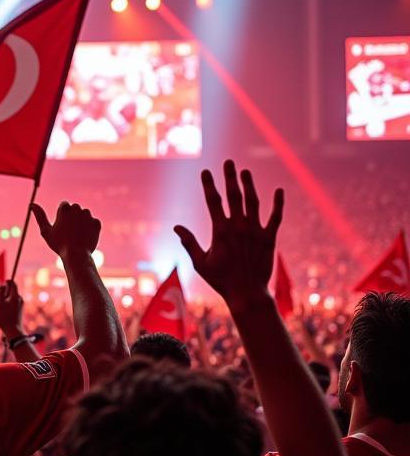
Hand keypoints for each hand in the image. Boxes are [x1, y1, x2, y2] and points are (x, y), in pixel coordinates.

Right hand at [0, 280, 24, 337]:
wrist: (13, 331)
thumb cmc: (5, 317)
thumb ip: (0, 292)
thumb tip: (2, 285)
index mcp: (15, 296)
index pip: (13, 284)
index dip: (7, 282)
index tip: (2, 284)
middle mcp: (20, 299)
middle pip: (11, 291)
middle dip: (4, 293)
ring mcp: (20, 305)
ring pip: (11, 298)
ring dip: (5, 300)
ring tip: (0, 309)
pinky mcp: (19, 311)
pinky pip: (12, 304)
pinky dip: (7, 305)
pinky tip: (4, 313)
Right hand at [30, 201, 100, 261]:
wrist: (76, 255)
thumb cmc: (59, 244)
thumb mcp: (45, 231)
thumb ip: (39, 216)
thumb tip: (32, 204)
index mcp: (65, 208)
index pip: (64, 205)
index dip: (62, 217)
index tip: (62, 227)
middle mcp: (77, 208)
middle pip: (75, 209)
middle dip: (73, 217)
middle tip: (69, 232)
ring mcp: (88, 215)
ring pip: (84, 215)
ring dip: (81, 222)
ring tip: (77, 235)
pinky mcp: (97, 223)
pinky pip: (93, 223)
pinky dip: (90, 229)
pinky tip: (85, 237)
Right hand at [174, 161, 282, 309]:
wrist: (247, 293)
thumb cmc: (221, 280)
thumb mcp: (200, 263)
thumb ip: (189, 243)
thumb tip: (176, 228)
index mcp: (221, 231)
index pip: (213, 202)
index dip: (209, 185)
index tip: (205, 171)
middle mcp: (239, 227)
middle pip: (234, 196)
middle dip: (230, 177)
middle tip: (228, 162)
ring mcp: (255, 232)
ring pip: (253, 202)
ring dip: (249, 185)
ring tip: (245, 172)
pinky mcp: (269, 239)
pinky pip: (275, 217)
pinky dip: (278, 204)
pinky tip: (279, 191)